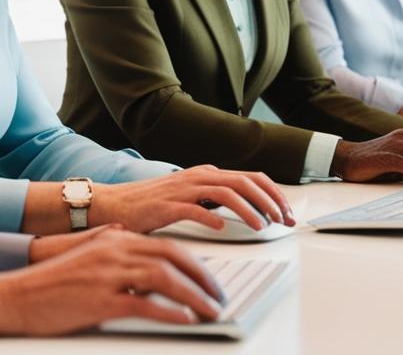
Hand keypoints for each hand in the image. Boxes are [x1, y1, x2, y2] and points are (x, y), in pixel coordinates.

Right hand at [0, 230, 222, 336]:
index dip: (194, 262)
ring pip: (164, 279)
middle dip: (202, 277)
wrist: (14, 295)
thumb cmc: (50, 281)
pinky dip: (170, 312)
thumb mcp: (84, 253)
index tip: (209, 279)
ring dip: (194, 296)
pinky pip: (144, 304)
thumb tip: (128, 236)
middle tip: (218, 295)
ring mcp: (107, 275)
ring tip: (210, 311)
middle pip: (172, 257)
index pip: (166, 245)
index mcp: (114, 240)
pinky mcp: (100, 301)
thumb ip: (108, 243)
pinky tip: (185, 320)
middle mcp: (114, 252)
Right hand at [92, 165, 293, 232]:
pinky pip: (195, 208)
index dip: (274, 194)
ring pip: (227, 192)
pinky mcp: (167, 205)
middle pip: (245, 182)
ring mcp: (184, 189)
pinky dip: (213, 217)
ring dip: (249, 210)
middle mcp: (199, 176)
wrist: (115, 204)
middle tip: (284, 221)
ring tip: (262, 227)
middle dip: (270, 201)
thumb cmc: (152, 204)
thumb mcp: (191, 196)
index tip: (287, 212)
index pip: (251, 177)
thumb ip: (215, 198)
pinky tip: (223, 229)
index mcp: (207, 174)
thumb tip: (246, 208)